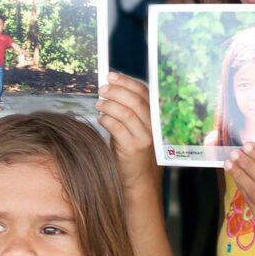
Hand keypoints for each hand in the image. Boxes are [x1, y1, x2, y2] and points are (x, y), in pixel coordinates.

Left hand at [95, 72, 156, 188]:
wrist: (139, 179)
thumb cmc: (132, 149)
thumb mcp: (135, 126)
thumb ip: (128, 108)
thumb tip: (110, 87)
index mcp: (155, 117)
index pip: (145, 93)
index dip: (127, 81)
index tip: (111, 76)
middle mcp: (154, 126)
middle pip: (136, 101)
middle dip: (117, 91)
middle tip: (102, 89)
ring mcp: (146, 137)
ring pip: (127, 113)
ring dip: (110, 105)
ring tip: (99, 104)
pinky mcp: (134, 148)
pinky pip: (118, 128)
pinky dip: (107, 120)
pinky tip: (101, 119)